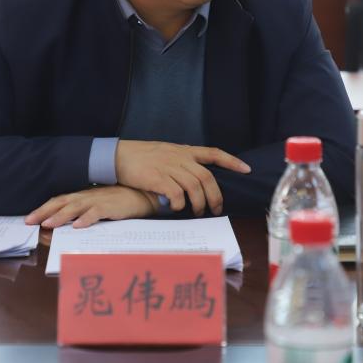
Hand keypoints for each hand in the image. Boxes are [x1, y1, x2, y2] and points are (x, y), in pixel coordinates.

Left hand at [24, 186, 158, 228]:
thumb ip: (82, 212)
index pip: (59, 201)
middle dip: (44, 212)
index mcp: (82, 196)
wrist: (141, 195)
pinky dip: (87, 219)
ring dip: (61, 216)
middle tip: (29, 221)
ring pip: (75, 207)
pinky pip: (96, 213)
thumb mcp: (97, 205)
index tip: (29, 219)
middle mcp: (87, 196)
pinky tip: (78, 226)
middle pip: (61, 203)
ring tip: (49, 224)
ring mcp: (98, 201)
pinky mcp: (110, 206)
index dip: (43, 209)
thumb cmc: (118, 201)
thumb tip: (66, 224)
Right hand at [115, 140, 250, 215]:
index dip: (231, 161)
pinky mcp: (157, 178)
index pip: (213, 153)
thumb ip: (180, 162)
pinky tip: (177, 208)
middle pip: (207, 177)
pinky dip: (180, 204)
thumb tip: (194, 179)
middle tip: (216, 209)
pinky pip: (176, 193)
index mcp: (183, 150)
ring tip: (198, 212)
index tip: (246, 169)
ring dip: (199, 203)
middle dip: (215, 195)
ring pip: (195, 186)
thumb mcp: (164, 153)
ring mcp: (168, 166)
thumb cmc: (140, 157)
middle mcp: (179, 157)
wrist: (117, 155)